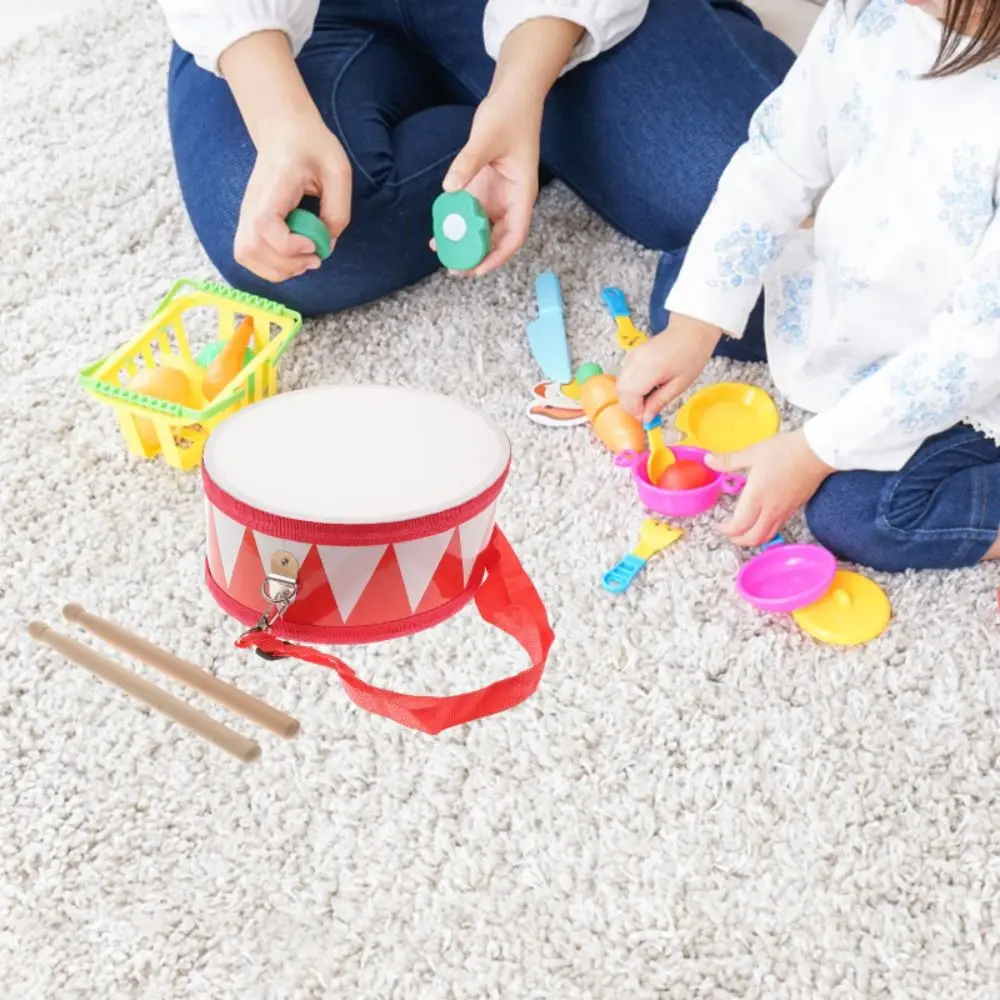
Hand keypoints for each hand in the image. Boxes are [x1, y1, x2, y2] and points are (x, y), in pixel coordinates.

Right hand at [234, 115, 351, 281]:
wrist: (284, 130)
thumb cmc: (312, 147)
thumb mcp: (338, 172)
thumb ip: (337, 210)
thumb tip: (326, 244)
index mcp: (274, 186)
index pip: (265, 225)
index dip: (289, 246)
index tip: (313, 244)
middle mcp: (252, 202)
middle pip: (250, 249)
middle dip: (286, 265)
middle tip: (313, 258)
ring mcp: (247, 212)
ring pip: (245, 256)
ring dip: (277, 269)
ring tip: (302, 260)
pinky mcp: (249, 221)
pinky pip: (249, 254)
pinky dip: (271, 266)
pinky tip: (292, 257)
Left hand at [439, 87, 541, 274]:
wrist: (512, 95)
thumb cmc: (509, 114)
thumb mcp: (487, 137)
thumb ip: (468, 162)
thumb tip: (449, 188)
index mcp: (522, 193)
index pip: (515, 235)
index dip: (498, 256)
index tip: (479, 269)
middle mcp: (512, 200)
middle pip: (498, 239)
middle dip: (478, 257)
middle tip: (454, 268)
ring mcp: (498, 195)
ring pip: (483, 229)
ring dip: (466, 243)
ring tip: (443, 253)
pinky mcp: (485, 187)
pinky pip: (471, 212)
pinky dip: (458, 223)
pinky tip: (440, 230)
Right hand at [617, 315, 721, 422]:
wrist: (691, 331)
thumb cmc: (691, 355)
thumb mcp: (680, 384)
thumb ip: (659, 401)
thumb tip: (646, 418)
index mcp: (649, 369)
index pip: (630, 397)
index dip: (636, 411)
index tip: (647, 418)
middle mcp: (635, 361)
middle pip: (621, 391)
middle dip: (631, 406)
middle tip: (648, 411)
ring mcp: (631, 357)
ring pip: (620, 384)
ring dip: (630, 397)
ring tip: (649, 399)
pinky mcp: (632, 355)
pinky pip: (624, 376)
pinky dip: (631, 387)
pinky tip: (647, 388)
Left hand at [705, 429, 833, 546]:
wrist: (818, 451)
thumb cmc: (785, 450)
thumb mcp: (753, 453)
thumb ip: (729, 460)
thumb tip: (708, 460)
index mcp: (757, 497)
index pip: (738, 526)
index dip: (725, 530)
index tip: (717, 524)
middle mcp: (770, 509)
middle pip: (752, 538)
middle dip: (737, 539)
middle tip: (727, 531)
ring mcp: (784, 511)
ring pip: (766, 536)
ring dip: (751, 538)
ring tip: (742, 530)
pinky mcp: (794, 509)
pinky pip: (777, 528)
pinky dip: (764, 531)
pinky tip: (760, 521)